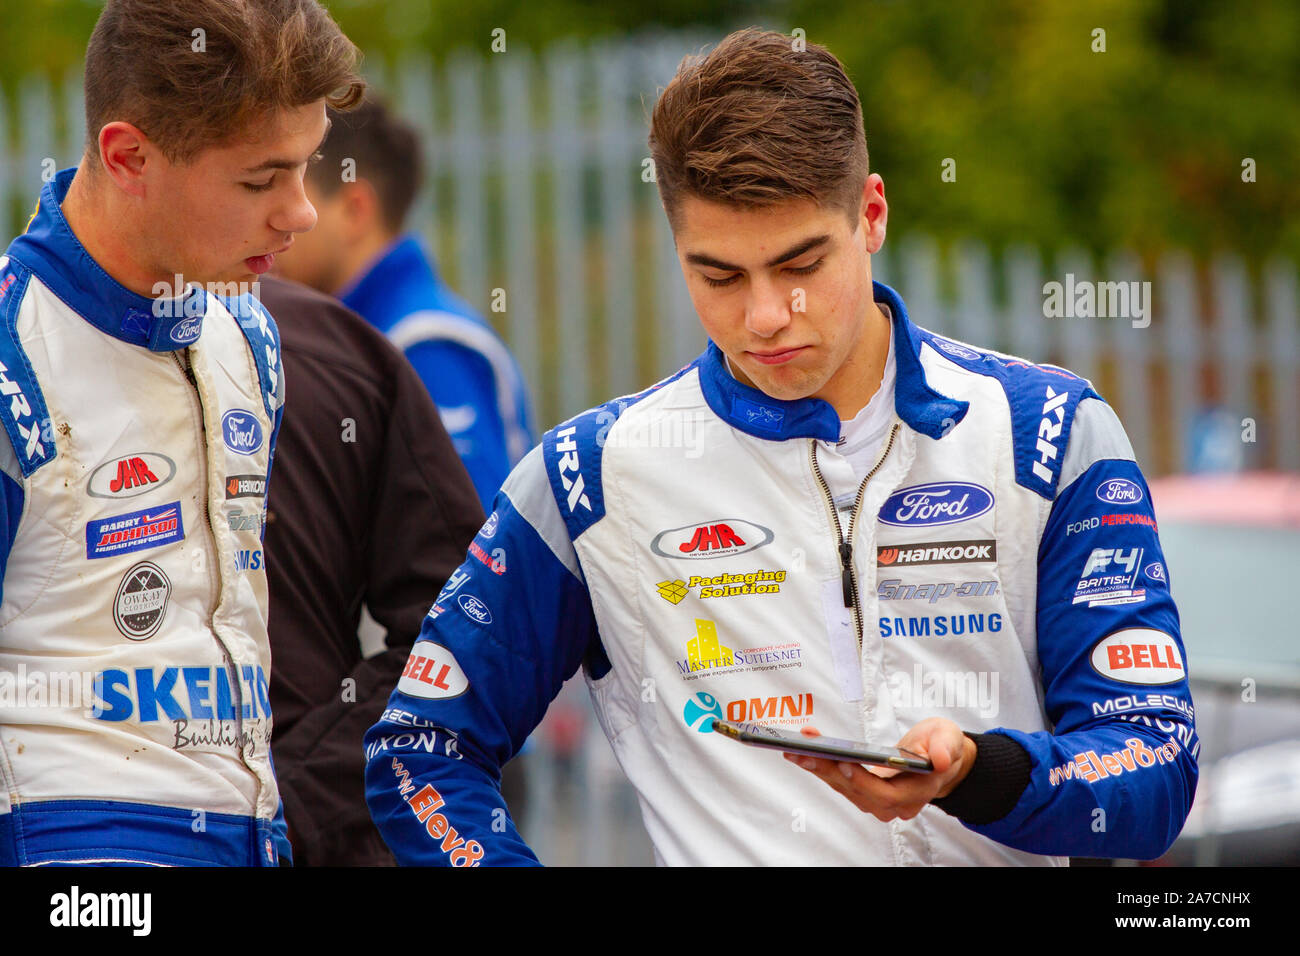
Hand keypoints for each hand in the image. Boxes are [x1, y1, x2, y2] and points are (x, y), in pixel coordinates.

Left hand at [782, 719, 975, 821]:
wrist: (939, 757)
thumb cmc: (941, 745)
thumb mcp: (949, 738)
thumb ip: (945, 748)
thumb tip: (940, 760)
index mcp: (918, 792)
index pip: (886, 795)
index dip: (864, 782)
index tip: (845, 763)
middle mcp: (896, 803)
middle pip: (857, 792)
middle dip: (828, 770)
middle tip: (802, 751)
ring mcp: (879, 800)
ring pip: (845, 788)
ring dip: (818, 768)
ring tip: (796, 749)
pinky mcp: (866, 791)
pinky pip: (841, 781)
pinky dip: (822, 765)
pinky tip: (804, 751)